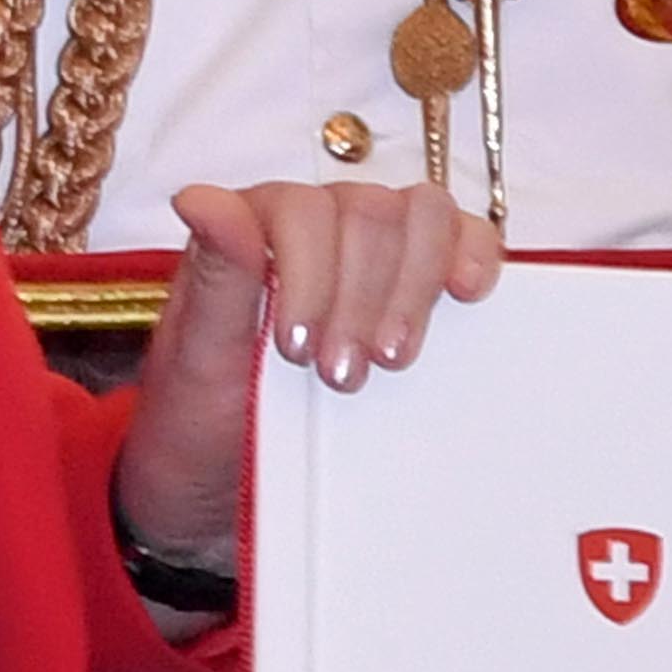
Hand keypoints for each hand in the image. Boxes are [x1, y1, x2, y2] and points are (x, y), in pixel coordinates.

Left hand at [112, 181, 508, 571]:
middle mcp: (318, 221)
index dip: (312, 276)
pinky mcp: (418, 278)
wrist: (223, 471)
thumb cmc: (203, 411)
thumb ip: (214, 274)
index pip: (305, 209)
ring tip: (392, 357)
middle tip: (340, 372)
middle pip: (370, 212)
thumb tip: (202, 200)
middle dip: (363, 296)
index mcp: (257, 223)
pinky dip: (474, 255)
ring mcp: (374, 246)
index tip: (298, 349)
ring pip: (423, 217)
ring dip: (415, 287)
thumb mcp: (197, 356)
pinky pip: (463, 237)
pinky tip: (466, 293)